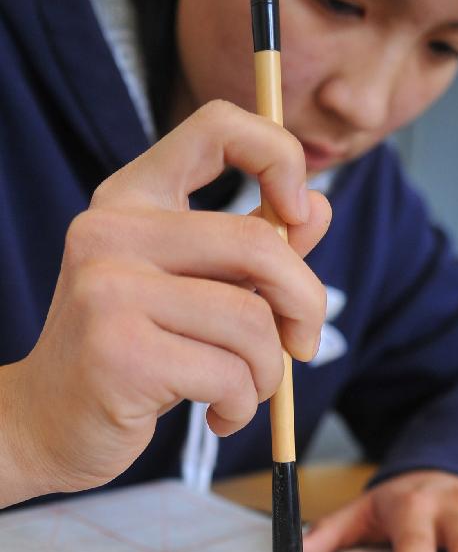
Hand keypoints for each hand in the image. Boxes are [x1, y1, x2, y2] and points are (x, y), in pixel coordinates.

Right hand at [0, 100, 330, 507]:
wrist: (47, 424)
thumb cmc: (130, 355)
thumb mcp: (188, 292)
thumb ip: (250, 253)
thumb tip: (317, 208)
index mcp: (130, 201)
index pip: (216, 127)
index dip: (280, 157)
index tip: (298, 215)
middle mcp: (111, 232)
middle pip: (257, 244)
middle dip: (306, 303)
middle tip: (305, 345)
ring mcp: (108, 290)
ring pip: (250, 322)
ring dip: (268, 372)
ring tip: (245, 393)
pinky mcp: (119, 353)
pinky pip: (228, 375)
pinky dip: (242, 406)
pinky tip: (220, 415)